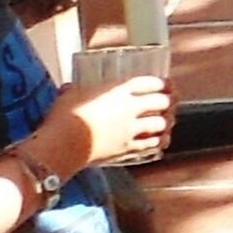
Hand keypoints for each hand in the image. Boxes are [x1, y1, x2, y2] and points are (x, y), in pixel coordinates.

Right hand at [43, 78, 170, 176]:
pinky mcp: (126, 150)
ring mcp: (130, 131)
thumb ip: (76, 90)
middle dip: (170, 101)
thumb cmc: (62, 118)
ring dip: (167, 121)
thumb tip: (70, 88)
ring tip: (169, 120)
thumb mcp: (70, 95)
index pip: (149, 83)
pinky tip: (161, 140)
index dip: (162, 83)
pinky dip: (158, 141)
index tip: (167, 84)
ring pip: (161, 124)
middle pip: (161, 102)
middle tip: (172, 101)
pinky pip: (150, 145)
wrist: (60, 147)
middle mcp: (129, 110)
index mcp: (117, 92)